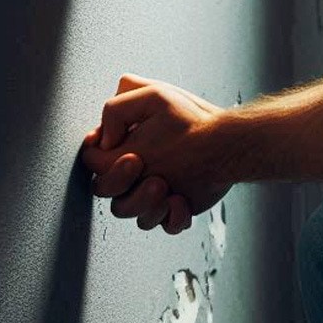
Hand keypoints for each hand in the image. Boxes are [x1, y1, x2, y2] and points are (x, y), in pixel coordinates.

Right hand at [80, 74, 234, 232]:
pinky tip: (182, 203)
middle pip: (107, 194)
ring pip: (132, 215)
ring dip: (148, 207)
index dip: (106, 166)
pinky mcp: (173, 208)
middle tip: (156, 179)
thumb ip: (115, 108)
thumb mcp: (153, 97)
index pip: (93, 163)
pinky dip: (173, 218)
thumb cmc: (193, 119)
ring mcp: (151, 191)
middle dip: (127, 188)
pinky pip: (164, 225)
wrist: (229, 144)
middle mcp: (133, 171)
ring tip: (167, 190)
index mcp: (122, 146)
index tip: (134, 158)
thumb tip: (103, 140)